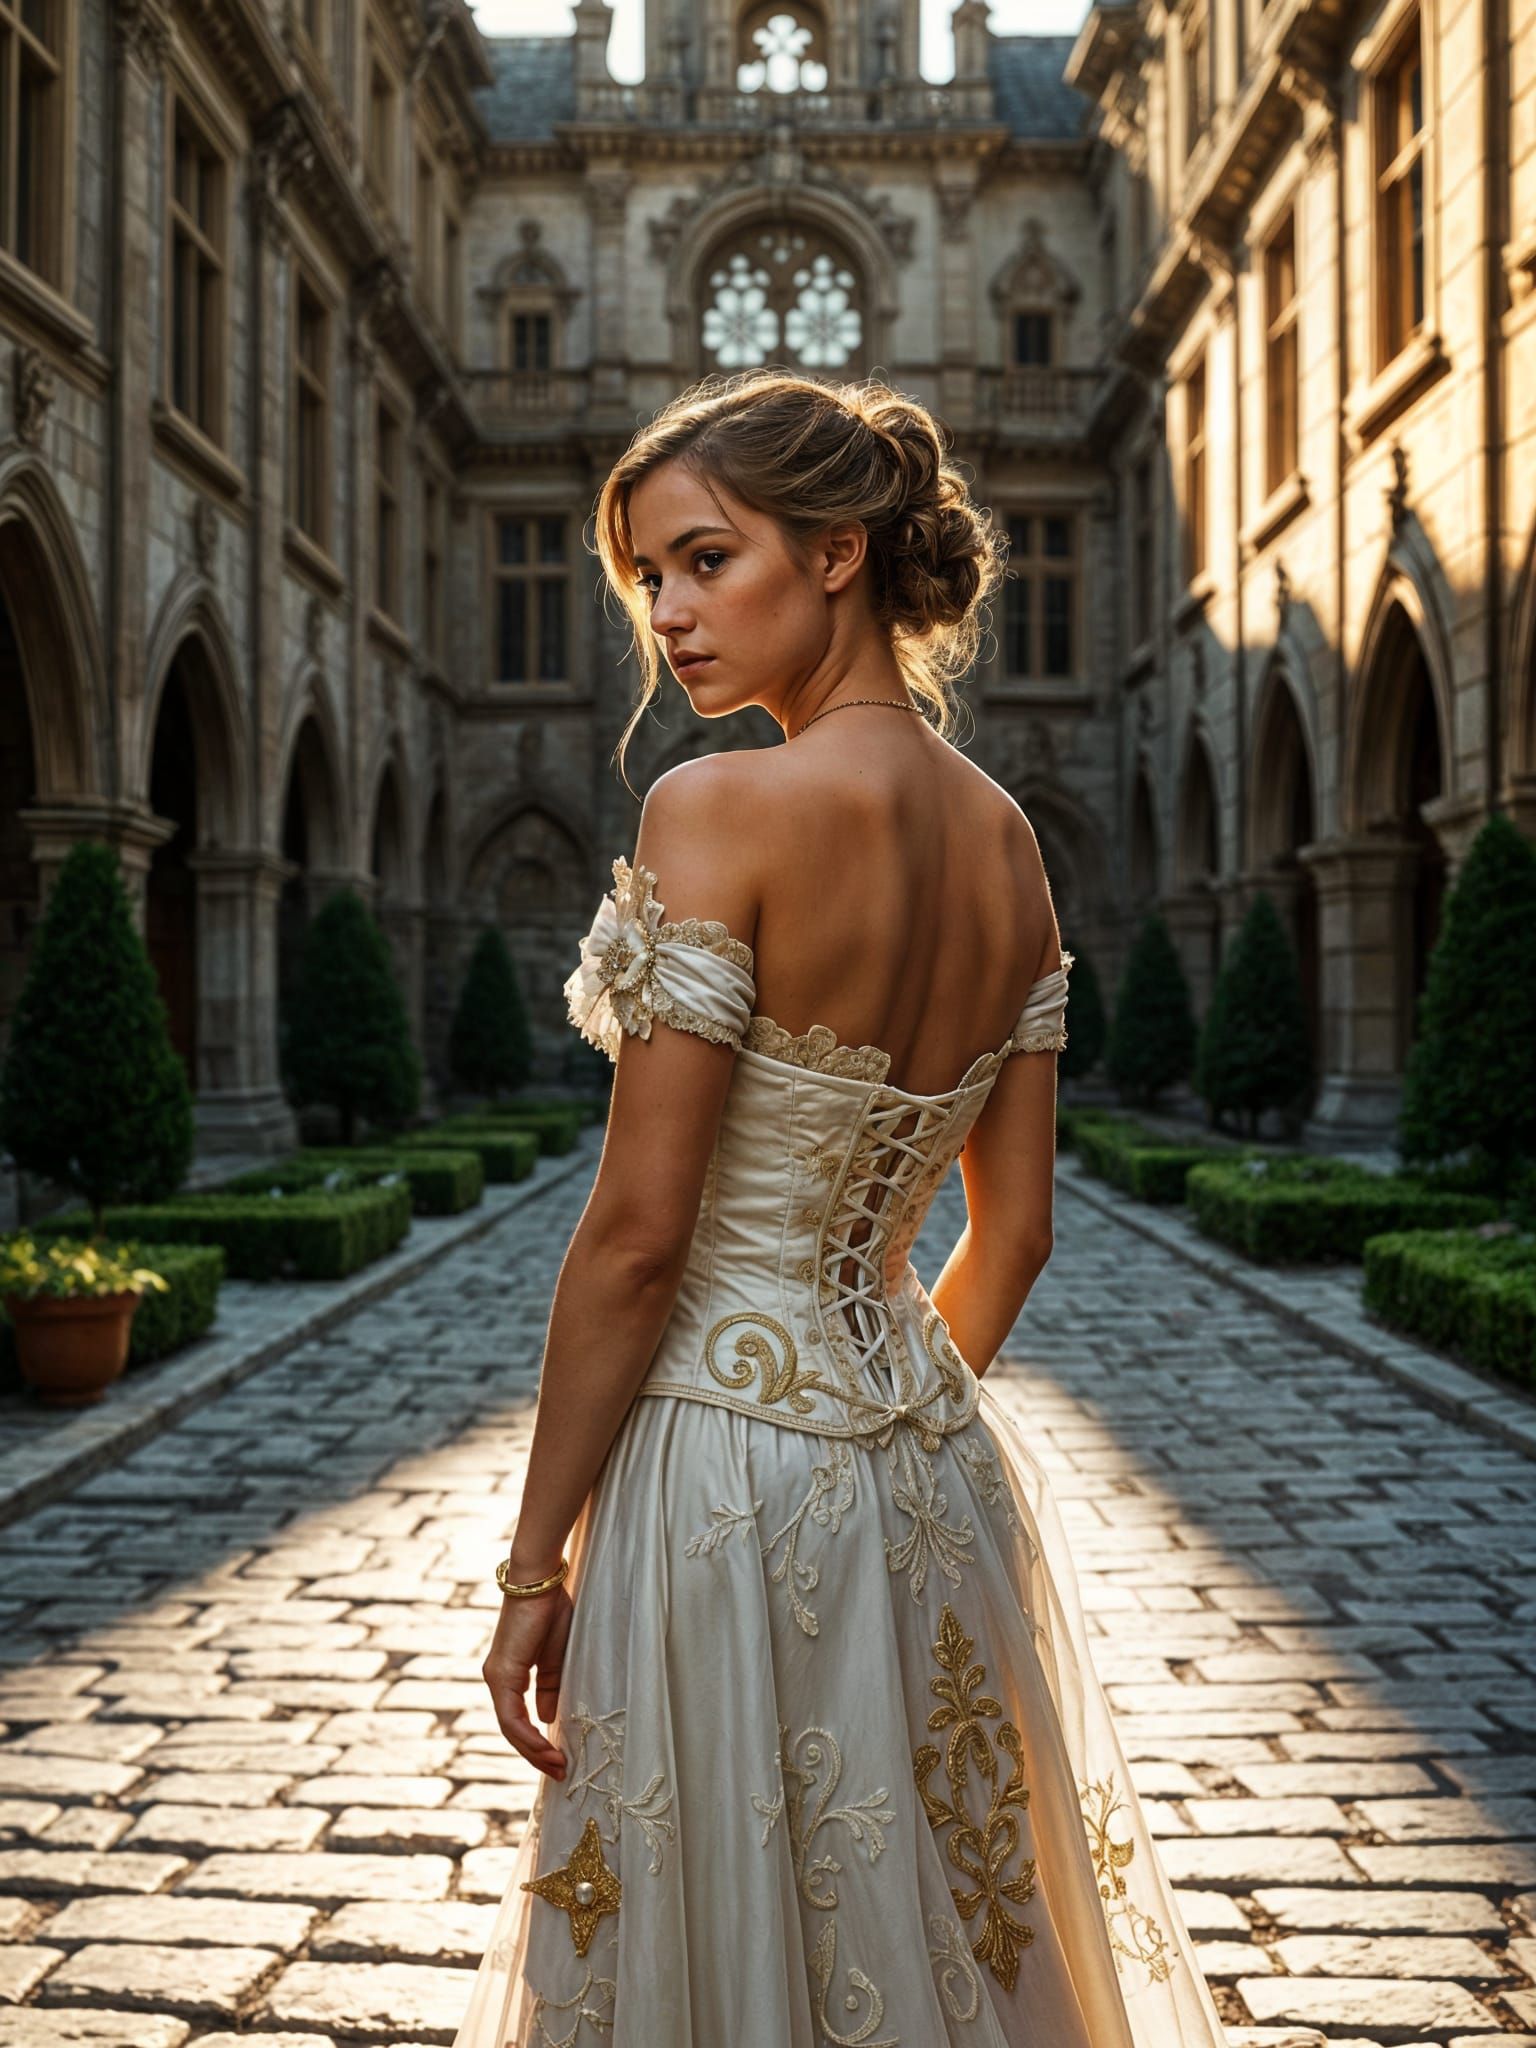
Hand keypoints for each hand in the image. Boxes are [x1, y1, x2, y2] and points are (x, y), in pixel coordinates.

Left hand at [482, 1587, 572, 1781]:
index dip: (536, 1743)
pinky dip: (528, 1734)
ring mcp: (497, 1677)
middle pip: (512, 1730)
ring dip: (533, 1750)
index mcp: (510, 1675)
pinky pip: (511, 1714)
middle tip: (559, 1772)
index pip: (518, 1720)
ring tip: (557, 1766)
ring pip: (510, 1727)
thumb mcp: (557, 1657)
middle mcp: (497, 1679)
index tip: (558, 1760)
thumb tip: (547, 1717)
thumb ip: (551, 1686)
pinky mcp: (502, 1672)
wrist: (540, 1582)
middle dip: (536, 1754)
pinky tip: (545, 1746)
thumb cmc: (551, 1611)